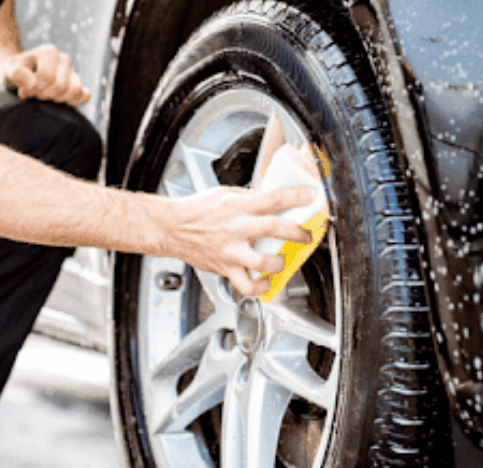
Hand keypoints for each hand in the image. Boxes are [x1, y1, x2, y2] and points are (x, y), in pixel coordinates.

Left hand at [1, 44, 89, 105]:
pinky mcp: (77, 85)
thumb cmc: (15, 72)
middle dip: (44, 94)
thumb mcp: (10, 70)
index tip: (23, 90)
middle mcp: (64, 59)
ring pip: (75, 90)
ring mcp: (72, 72)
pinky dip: (75, 100)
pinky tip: (63, 101)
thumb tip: (33, 83)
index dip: (33, 88)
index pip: (46, 77)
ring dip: (58, 98)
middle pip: (60, 86)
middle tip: (33, 93)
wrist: (20, 74)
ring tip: (46, 95)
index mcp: (49, 52)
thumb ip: (18, 74)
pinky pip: (85, 94)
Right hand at [164, 186, 316, 296]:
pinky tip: (266, 281)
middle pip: (277, 229)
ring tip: (283, 260)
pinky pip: (247, 286)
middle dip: (298, 233)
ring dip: (280, 263)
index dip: (297, 197)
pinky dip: (261, 287)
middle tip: (306, 235)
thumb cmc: (196, 210)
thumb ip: (250, 199)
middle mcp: (237, 228)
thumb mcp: (226, 194)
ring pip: (264, 263)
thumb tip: (273, 200)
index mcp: (238, 206)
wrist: (170, 228)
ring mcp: (231, 251)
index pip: (274, 198)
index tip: (311, 197)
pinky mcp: (226, 268)